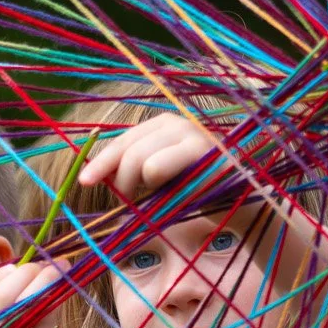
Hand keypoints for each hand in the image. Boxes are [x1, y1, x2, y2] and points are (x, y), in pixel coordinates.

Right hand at [0, 262, 73, 327]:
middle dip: (22, 273)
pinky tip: (67, 283)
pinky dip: (57, 292)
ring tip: (60, 269)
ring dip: (43, 277)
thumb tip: (20, 266)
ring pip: (22, 300)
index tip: (14, 268)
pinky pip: (44, 312)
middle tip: (44, 266)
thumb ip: (5, 313)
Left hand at [78, 113, 219, 200]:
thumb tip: (94, 174)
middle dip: (120, 181)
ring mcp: (197, 138)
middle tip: (126, 201)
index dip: (101, 160)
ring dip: (139, 188)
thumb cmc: (198, 192)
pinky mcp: (210, 156)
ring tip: (155, 198)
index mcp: (166, 126)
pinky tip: (176, 194)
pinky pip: (160, 168)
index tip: (84, 181)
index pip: (124, 140)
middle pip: (129, 151)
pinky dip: (159, 189)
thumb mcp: (161, 180)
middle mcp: (181, 125)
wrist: (243, 203)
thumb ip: (133, 171)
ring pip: (142, 162)